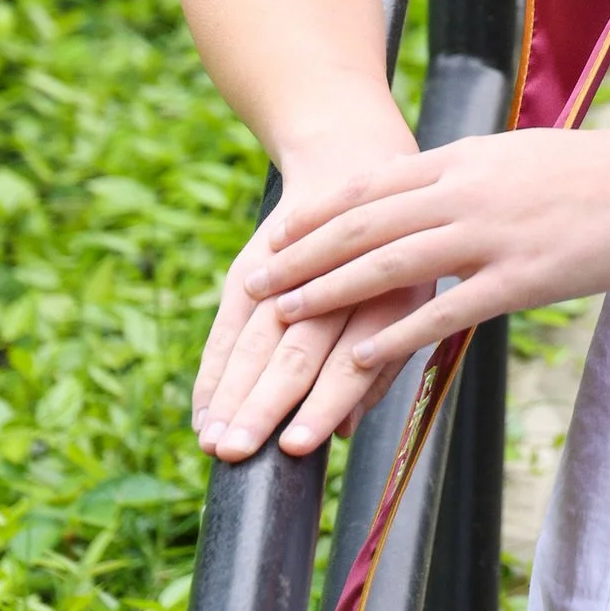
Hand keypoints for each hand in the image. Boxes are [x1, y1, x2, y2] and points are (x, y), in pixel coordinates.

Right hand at [191, 110, 423, 465]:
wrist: (353, 160)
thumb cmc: (392, 257)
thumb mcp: (406, 300)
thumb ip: (379, 367)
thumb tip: (343, 429)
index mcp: (391, 298)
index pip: (351, 360)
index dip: (324, 403)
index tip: (298, 446)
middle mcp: (336, 283)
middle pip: (294, 350)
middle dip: (263, 403)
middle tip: (235, 450)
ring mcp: (289, 269)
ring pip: (257, 335)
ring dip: (232, 390)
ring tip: (212, 438)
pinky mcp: (254, 259)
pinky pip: (229, 322)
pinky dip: (215, 368)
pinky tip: (203, 409)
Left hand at [199, 120, 609, 465]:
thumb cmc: (601, 173)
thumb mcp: (521, 157)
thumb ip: (473, 175)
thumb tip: (436, 188)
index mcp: (465, 158)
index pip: (371, 184)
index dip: (317, 215)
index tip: (274, 236)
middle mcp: (466, 190)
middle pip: (364, 224)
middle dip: (302, 257)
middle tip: (254, 285)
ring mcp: (491, 234)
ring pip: (390, 264)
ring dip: (329, 293)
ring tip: (284, 319)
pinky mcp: (521, 278)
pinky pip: (445, 310)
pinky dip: (395, 335)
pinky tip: (360, 361)